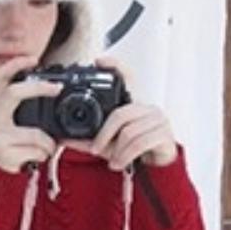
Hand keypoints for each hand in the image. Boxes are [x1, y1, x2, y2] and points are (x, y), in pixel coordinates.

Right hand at [0, 55, 61, 174]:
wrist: (1, 175)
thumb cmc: (16, 146)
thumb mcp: (19, 122)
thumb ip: (31, 107)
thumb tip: (58, 92)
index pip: (0, 77)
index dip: (15, 64)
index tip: (34, 59)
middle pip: (13, 93)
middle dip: (38, 88)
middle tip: (56, 88)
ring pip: (33, 133)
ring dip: (48, 142)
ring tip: (51, 146)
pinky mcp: (3, 153)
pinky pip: (34, 151)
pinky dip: (43, 155)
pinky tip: (39, 157)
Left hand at [78, 54, 178, 169]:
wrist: (156, 168)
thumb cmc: (133, 152)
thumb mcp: (109, 144)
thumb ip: (90, 140)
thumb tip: (65, 138)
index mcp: (134, 105)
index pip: (128, 79)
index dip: (115, 67)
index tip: (99, 61)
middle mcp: (147, 108)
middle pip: (120, 114)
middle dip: (104, 135)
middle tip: (96, 150)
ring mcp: (158, 120)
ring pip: (129, 132)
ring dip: (117, 151)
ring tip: (113, 161)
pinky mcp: (164, 135)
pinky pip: (139, 143)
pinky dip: (126, 155)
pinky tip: (121, 163)